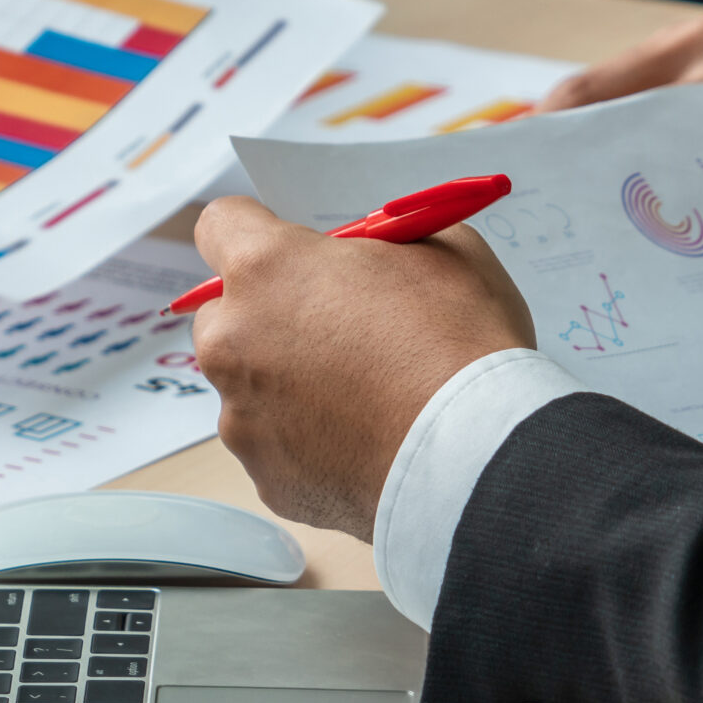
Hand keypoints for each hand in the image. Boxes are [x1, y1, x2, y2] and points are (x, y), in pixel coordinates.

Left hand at [191, 198, 534, 539]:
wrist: (480, 455)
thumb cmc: (463, 345)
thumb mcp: (441, 249)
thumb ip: (381, 242)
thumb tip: (366, 254)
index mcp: (266, 268)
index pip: (221, 225)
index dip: (257, 233)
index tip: (288, 252)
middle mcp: (233, 342)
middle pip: (226, 314)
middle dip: (268, 316)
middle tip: (334, 329)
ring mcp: (242, 417)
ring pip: (249, 388)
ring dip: (287, 385)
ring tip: (362, 398)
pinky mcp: (265, 477)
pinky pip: (276, 448)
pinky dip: (309, 443)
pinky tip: (363, 441)